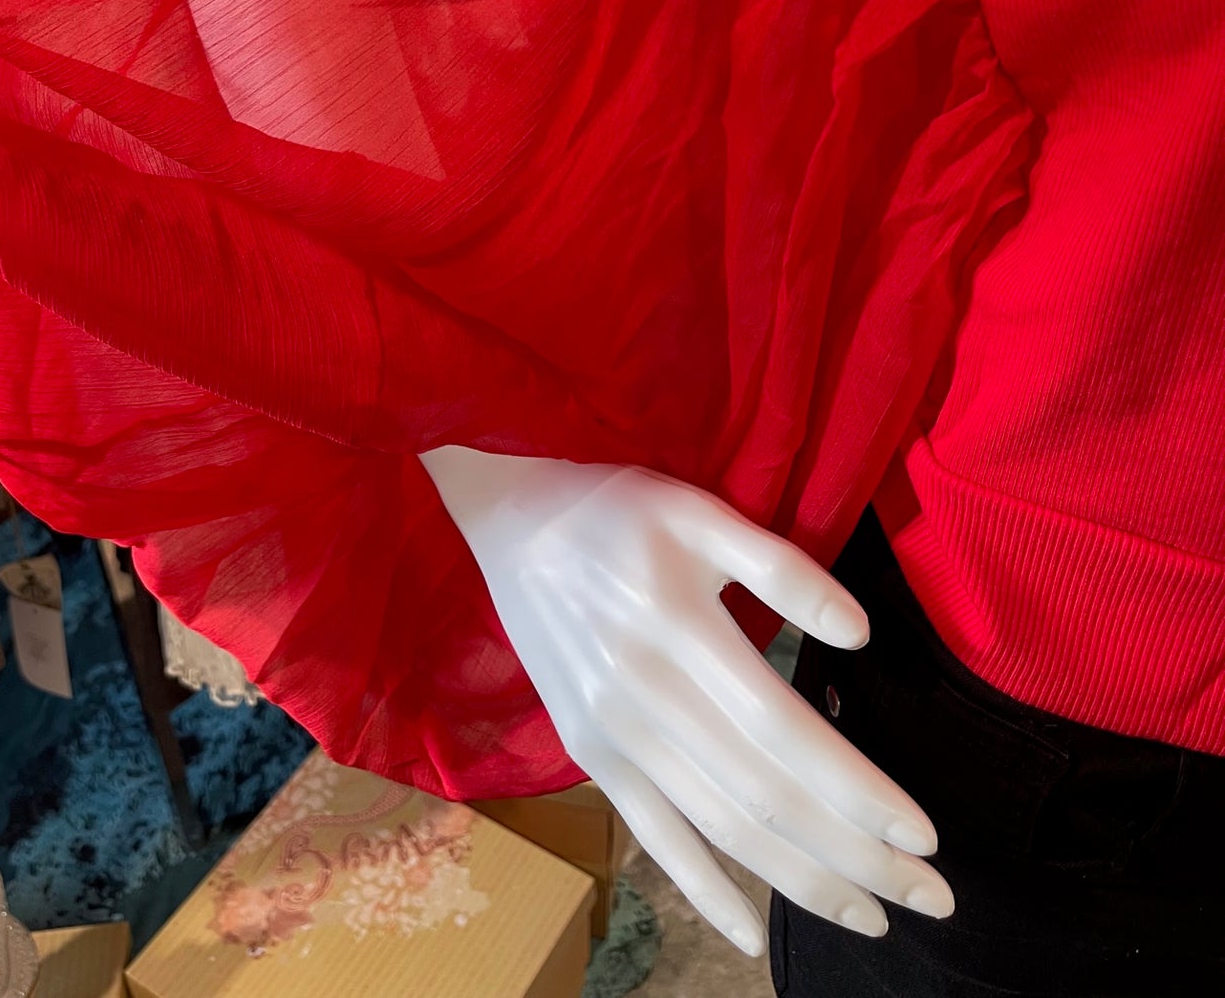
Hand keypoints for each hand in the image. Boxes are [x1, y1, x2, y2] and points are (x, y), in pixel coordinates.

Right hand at [420, 448, 953, 956]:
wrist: (510, 520)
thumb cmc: (620, 508)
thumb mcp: (700, 509)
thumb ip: (780, 567)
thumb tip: (860, 633)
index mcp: (680, 626)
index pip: (785, 731)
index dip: (857, 790)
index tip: (925, 834)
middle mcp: (646, 693)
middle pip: (764, 795)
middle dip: (856, 856)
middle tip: (932, 898)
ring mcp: (613, 734)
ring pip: (719, 827)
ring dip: (801, 883)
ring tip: (873, 917)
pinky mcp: (591, 755)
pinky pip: (653, 837)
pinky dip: (705, 891)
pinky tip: (753, 935)